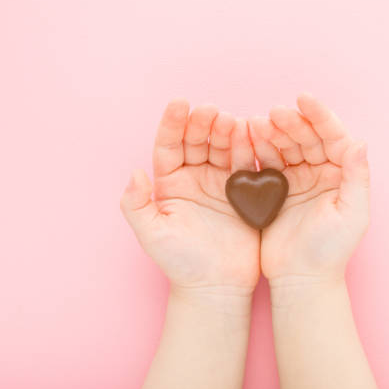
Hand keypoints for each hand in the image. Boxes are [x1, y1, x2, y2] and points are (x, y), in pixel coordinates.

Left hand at [120, 99, 259, 298]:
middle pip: (198, 142)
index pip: (169, 146)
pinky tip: (253, 135)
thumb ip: (136, 205)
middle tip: (212, 111)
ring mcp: (221, 183)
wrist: (216, 285)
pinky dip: (250, 150)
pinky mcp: (246, 192)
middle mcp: (195, 178)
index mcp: (170, 183)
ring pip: (223, 149)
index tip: (180, 103)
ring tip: (232, 122)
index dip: (173, 124)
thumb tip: (135, 173)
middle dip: (203, 124)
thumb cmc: (180, 262)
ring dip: (227, 133)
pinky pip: (247, 166)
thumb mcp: (152, 235)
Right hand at [249, 93, 369, 283]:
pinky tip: (246, 139)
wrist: (300, 279)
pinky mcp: (272, 190)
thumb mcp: (351, 215)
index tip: (304, 99)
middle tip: (275, 113)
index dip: (320, 116)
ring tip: (256, 124)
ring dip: (271, 133)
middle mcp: (319, 171)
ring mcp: (295, 179)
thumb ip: (356, 178)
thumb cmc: (330, 251)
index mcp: (340, 174)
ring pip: (283, 147)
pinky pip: (264, 163)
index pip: (333, 137)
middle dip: (291, 123)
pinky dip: (256, 150)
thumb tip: (360, 142)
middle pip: (306, 138)